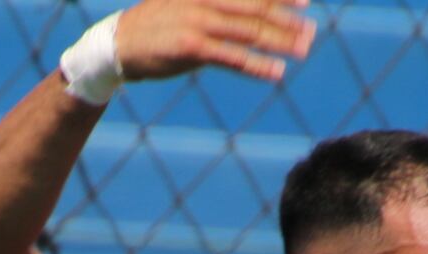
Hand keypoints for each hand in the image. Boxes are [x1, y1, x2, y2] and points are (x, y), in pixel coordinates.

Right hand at [113, 0, 316, 82]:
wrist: (117, 44)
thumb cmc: (155, 26)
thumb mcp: (184, 6)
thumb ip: (213, 8)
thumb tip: (244, 14)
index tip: (305, 2)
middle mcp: (205, 0)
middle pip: (257, 7)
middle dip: (287, 19)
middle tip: (311, 30)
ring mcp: (199, 22)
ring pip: (250, 31)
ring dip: (280, 41)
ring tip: (303, 50)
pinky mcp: (192, 48)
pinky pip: (232, 57)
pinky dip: (257, 66)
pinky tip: (276, 72)